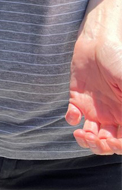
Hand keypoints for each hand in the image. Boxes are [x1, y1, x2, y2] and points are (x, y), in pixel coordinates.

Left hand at [66, 32, 121, 153]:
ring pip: (90, 136)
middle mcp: (113, 116)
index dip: (118, 147)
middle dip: (100, 147)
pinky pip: (73, 117)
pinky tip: (73, 113)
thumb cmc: (118, 59)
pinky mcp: (78, 99)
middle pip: (107, 143)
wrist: (99, 41)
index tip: (110, 141)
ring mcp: (95, 109)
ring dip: (85, 140)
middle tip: (94, 139)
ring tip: (81, 133)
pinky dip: (71, 119)